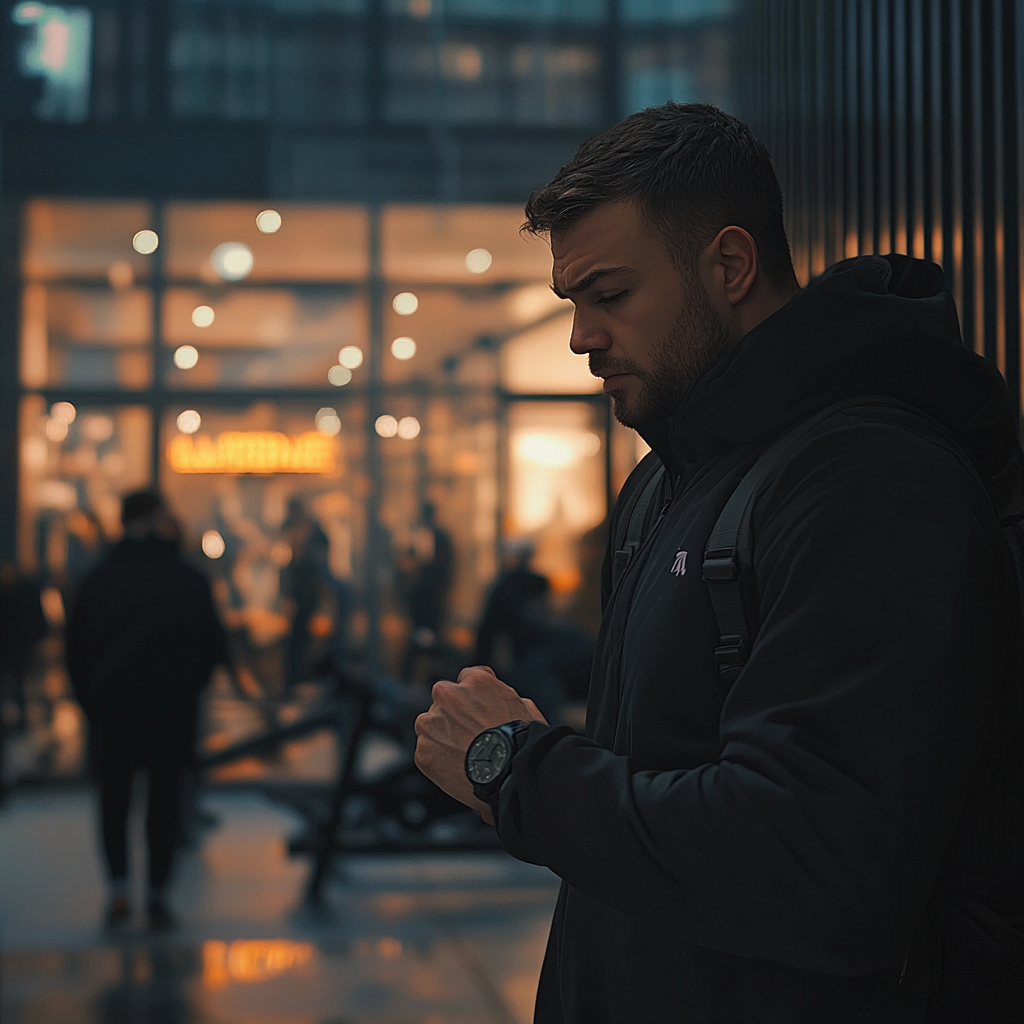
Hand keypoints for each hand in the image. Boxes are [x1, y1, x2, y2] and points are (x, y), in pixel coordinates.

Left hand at [414, 665, 547, 825]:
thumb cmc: (523, 742)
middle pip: (445, 700)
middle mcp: (448, 695)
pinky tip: (458, 768)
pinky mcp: (423, 750)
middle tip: (471, 735)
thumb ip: (501, 695)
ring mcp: (432, 722)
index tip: (480, 712)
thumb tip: (496, 700)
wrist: (511, 773)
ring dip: (443, 735)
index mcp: (475, 680)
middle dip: (454, 714)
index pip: (468, 679)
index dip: (475, 698)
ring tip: (465, 754)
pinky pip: (427, 750)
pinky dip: (438, 758)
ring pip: (431, 725)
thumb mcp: (523, 705)